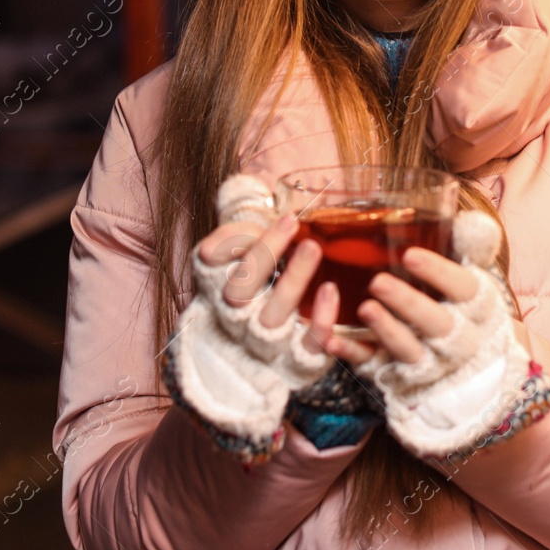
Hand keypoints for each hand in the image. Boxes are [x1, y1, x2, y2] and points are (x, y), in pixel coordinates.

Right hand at [163, 174, 341, 463]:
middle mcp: (236, 318)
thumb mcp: (239, 259)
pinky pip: (306, 347)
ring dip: (292, 281)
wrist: (249, 361)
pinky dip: (319, 322)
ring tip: (312, 248)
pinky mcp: (295, 362)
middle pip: (240, 292)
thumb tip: (246, 187)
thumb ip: (241, 228)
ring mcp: (265, 343)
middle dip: (264, 256)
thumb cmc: (253, 294)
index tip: (270, 217)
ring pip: (272, 317)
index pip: (218, 266)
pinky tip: (332, 293)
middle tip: (291, 224)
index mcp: (217, 290)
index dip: (238, 244)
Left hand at [340, 210, 549, 459]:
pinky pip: (375, 367)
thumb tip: (471, 220)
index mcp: (475, 305)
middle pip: (436, 323)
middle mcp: (456, 337)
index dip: (438, 272)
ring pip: (409, 349)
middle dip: (407, 303)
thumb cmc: (464, 305)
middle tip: (378, 282)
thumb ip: (472, 246)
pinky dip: (353, 355)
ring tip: (364, 308)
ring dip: (386, 330)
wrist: (473, 364)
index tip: (410, 255)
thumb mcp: (473, 274)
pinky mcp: (400, 375)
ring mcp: (429, 360)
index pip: (462, 287)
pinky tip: (332, 341)